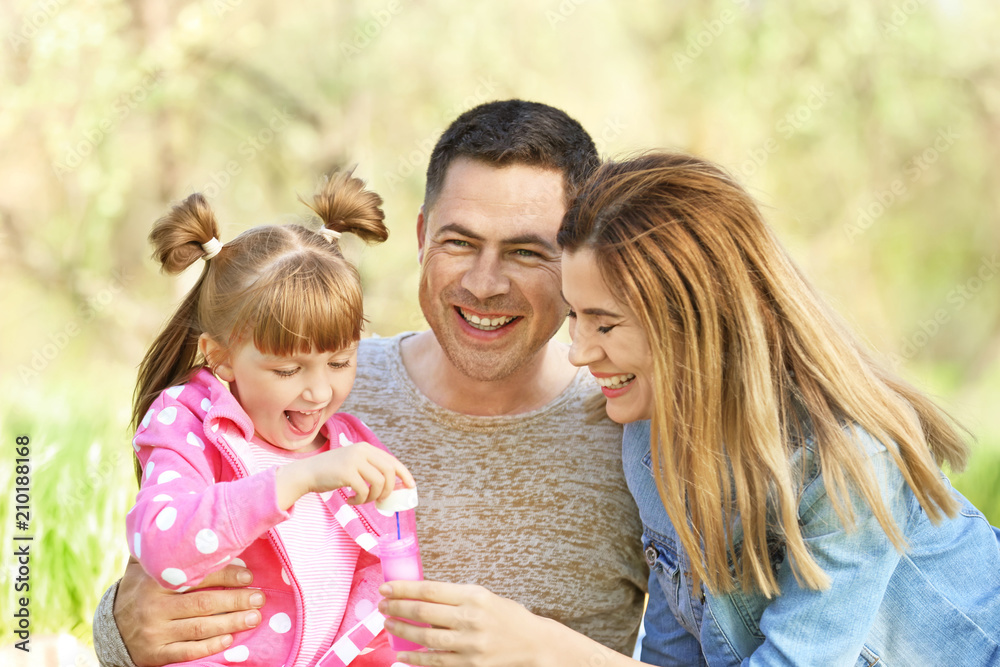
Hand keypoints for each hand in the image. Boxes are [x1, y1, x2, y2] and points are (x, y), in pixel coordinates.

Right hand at [114, 557, 264, 666]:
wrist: (110, 628)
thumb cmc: (138, 589)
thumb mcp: (142, 564)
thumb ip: (160, 544)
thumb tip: (190, 513)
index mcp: (154, 580)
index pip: (196, 576)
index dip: (226, 576)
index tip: (248, 576)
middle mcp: (153, 606)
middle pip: (203, 604)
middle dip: (236, 600)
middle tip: (259, 598)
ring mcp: (154, 632)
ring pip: (200, 628)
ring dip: (231, 623)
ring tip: (254, 617)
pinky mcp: (155, 654)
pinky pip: (187, 652)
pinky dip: (210, 646)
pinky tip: (229, 640)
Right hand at [280, 441, 414, 508]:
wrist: (307, 473)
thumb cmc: (332, 472)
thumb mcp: (354, 463)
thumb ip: (371, 468)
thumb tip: (394, 486)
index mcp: (366, 448)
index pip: (392, 461)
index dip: (405, 475)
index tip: (411, 488)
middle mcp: (361, 451)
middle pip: (389, 472)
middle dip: (390, 490)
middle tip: (382, 500)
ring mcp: (354, 460)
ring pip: (378, 482)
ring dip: (373, 496)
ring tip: (363, 500)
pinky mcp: (346, 472)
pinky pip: (364, 491)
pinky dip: (360, 500)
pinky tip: (351, 500)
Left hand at [376, 580, 566, 666]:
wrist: (534, 644)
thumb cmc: (507, 616)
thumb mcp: (484, 597)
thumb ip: (455, 596)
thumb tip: (419, 594)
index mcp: (474, 596)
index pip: (430, 590)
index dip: (404, 588)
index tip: (386, 587)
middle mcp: (471, 619)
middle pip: (423, 612)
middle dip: (397, 608)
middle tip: (382, 605)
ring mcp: (469, 644)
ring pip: (425, 637)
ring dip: (402, 630)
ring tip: (389, 624)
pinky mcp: (469, 665)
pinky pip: (435, 662)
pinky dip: (416, 658)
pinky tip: (403, 653)